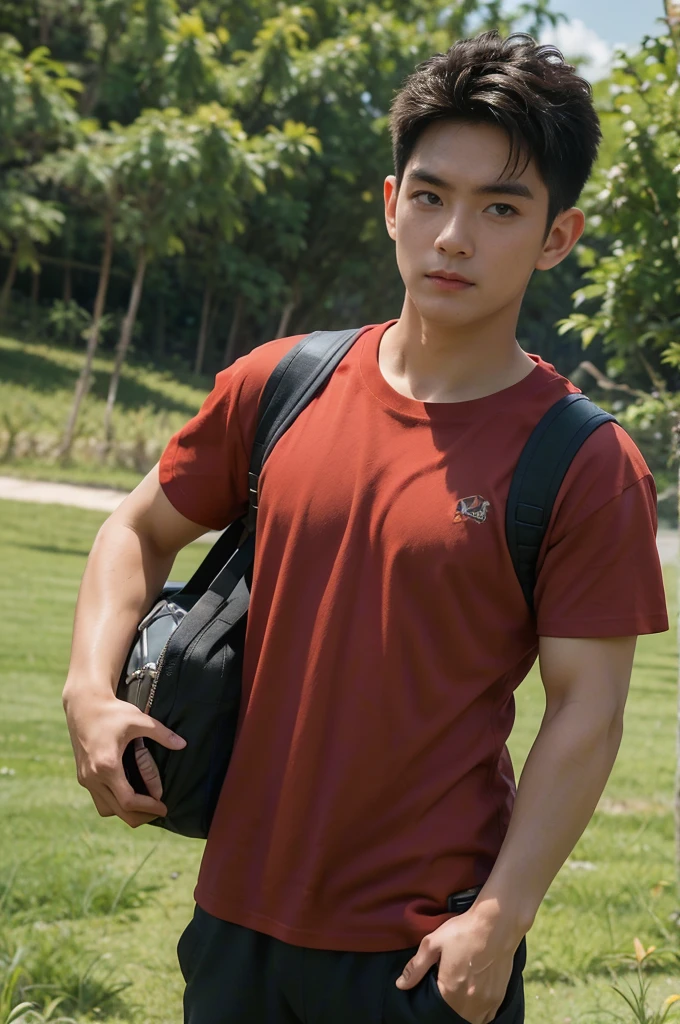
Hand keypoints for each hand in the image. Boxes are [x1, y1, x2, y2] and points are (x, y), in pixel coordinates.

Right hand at [63, 690, 185, 827]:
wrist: (83, 705)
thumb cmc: (112, 711)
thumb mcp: (139, 719)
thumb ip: (162, 734)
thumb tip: (183, 744)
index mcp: (107, 765)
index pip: (129, 801)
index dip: (148, 808)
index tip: (164, 807)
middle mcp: (93, 776)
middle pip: (119, 811)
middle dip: (141, 816)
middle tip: (160, 812)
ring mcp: (86, 778)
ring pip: (106, 810)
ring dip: (126, 813)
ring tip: (146, 806)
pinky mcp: (82, 776)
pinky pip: (99, 800)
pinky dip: (114, 804)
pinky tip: (129, 795)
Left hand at [395, 906, 516, 1023]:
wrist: (497, 923)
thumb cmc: (464, 931)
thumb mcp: (433, 943)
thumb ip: (416, 967)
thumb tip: (401, 984)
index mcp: (451, 991)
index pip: (436, 1010)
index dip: (432, 1002)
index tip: (432, 991)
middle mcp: (471, 1002)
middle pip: (454, 1017)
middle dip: (447, 1008)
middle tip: (445, 992)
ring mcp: (487, 1002)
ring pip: (471, 1019)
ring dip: (463, 1013)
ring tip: (458, 996)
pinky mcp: (499, 997)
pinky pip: (486, 1017)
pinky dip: (478, 1012)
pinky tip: (473, 999)